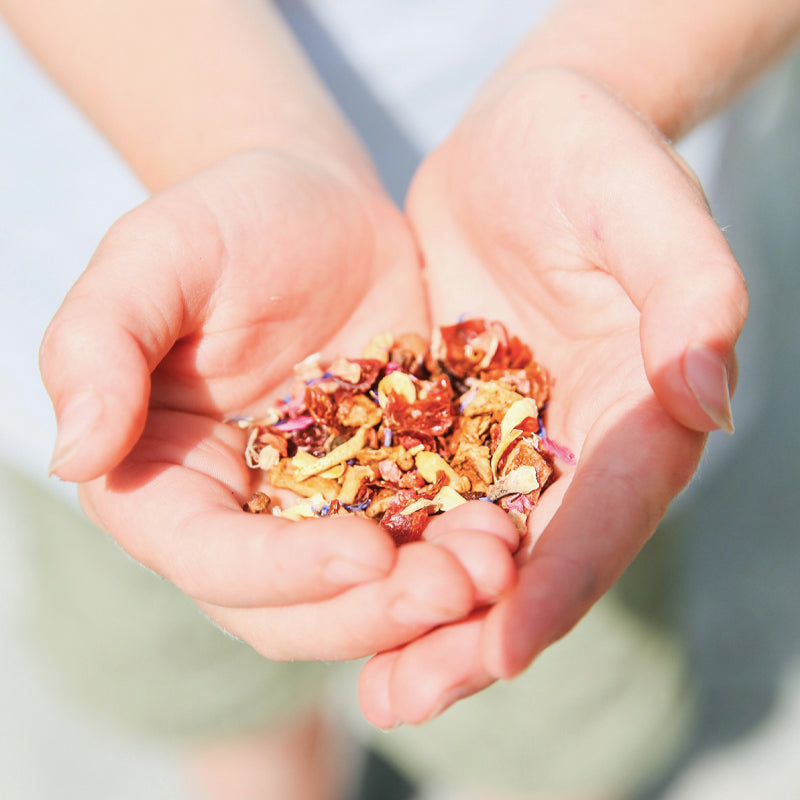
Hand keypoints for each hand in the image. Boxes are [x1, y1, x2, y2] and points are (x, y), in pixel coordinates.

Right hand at [40, 149, 516, 660]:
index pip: (210, 561)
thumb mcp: (154, 258)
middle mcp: (242, 517)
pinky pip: (427, 540)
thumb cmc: (227, 222)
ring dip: (432, 599)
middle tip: (459, 587)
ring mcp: (322, 512)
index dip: (281, 574)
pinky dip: (464, 551)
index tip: (364, 554)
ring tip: (499, 567)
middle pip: (297, 608)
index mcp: (168, 481)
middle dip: (375, 611)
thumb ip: (98, 347)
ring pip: (370, 593)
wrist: (319, 210)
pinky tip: (515, 535)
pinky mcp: (391, 489)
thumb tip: (74, 455)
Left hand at [358, 68, 747, 725]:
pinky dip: (389, 552)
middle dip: (475, 634)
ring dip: (425, 620)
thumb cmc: (591, 157)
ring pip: (471, 548)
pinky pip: (420, 498)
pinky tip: (339, 593)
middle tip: (407, 700)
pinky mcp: (452, 421)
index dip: (557, 584)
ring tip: (375, 688)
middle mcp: (579, 445)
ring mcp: (512, 440)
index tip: (502, 646)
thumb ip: (689, 288)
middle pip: (534, 558)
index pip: (604, 514)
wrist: (523, 141)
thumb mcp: (643, 201)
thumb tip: (708, 396)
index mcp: (639, 409)